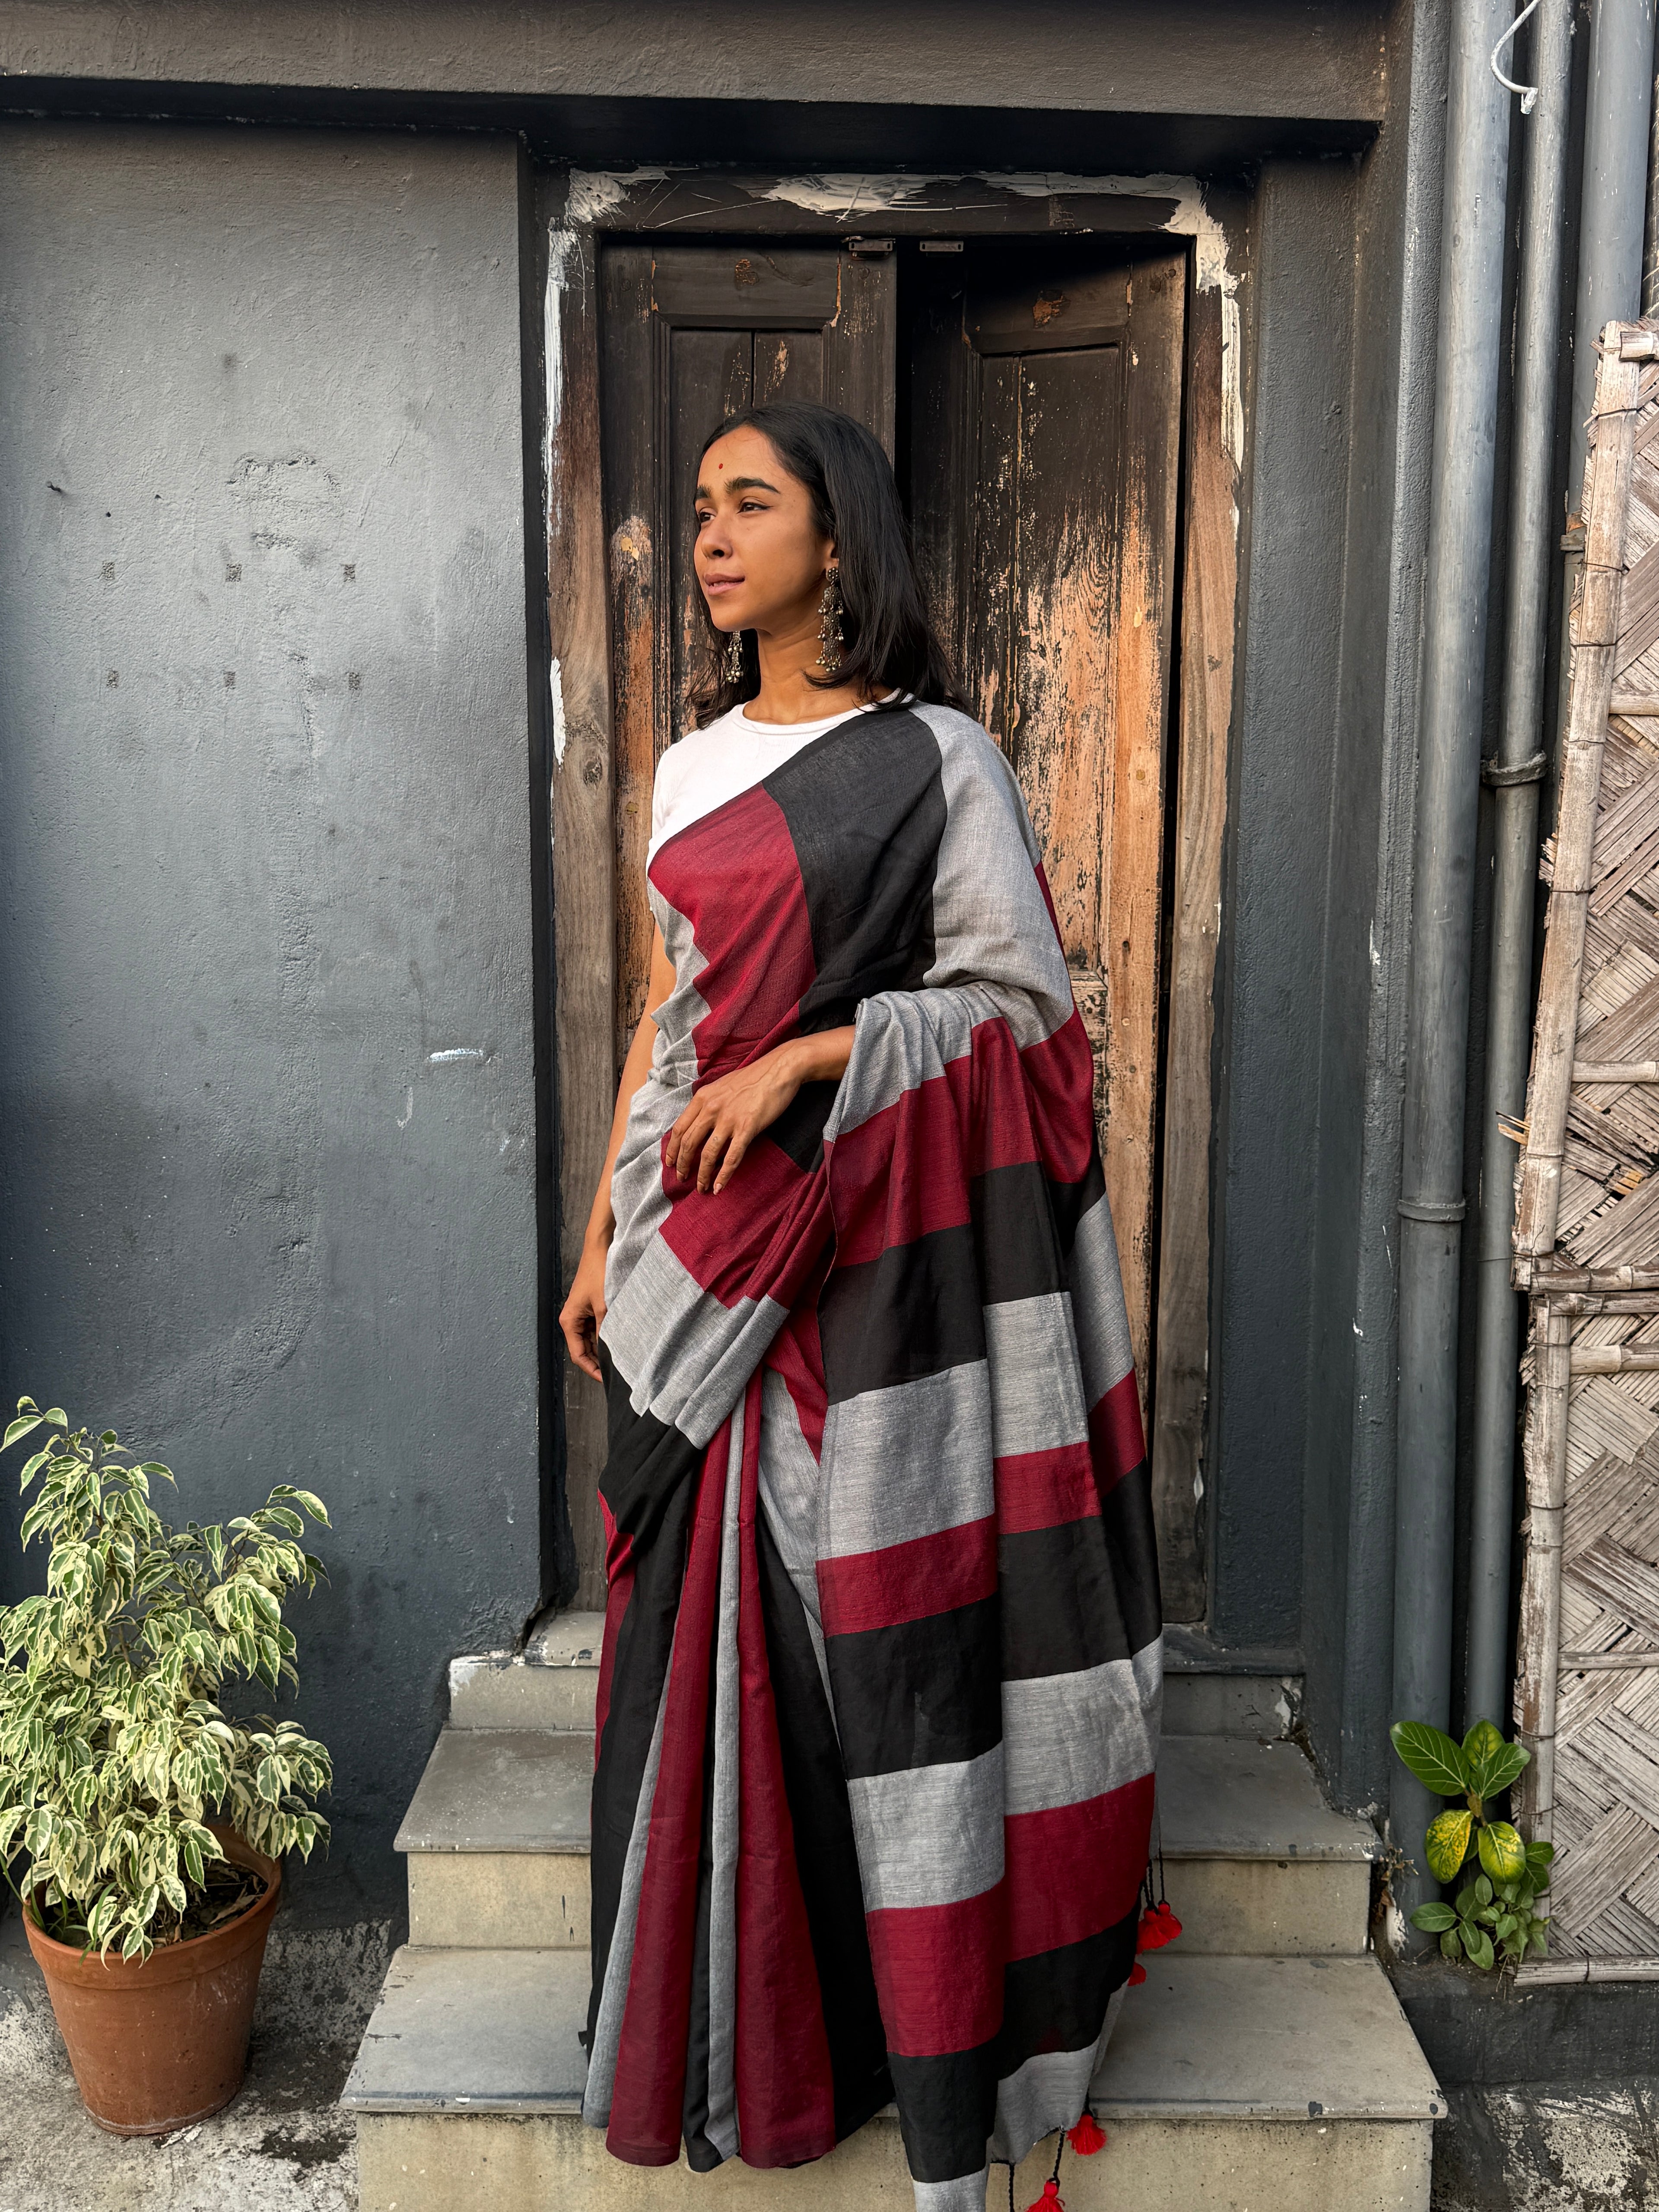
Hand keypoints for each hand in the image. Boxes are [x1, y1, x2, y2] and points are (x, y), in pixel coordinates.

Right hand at [559, 1236, 610, 1382]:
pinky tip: (620, 1343)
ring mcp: (582, 1314)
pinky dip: (607, 1337)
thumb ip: (605, 1331)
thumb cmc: (599, 1273)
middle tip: (618, 1374)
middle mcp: (573, 1319)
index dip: (592, 1370)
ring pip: (592, 1341)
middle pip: (584, 1350)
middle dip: (598, 1362)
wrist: (601, 1248)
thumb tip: (611, 1354)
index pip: (578, 1355)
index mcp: (569, 1321)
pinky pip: (598, 1329)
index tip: (607, 1380)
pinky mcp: (592, 1308)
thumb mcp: (604, 1306)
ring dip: (603, 1350)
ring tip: (621, 1361)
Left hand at [667, 1043, 812, 1195]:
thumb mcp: (722, 1086)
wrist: (779, 1069)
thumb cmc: (753, 1077)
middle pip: (689, 1143)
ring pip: (708, 1154)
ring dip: (702, 1175)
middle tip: (682, 1179)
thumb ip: (708, 1103)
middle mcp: (711, 1109)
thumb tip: (700, 1121)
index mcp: (702, 1098)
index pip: (679, 1128)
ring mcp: (729, 1119)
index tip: (670, 1162)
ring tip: (701, 1188)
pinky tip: (719, 1187)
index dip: (672, 1149)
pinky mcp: (747, 1127)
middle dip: (683, 1165)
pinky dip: (723, 1175)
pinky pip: (732, 1157)